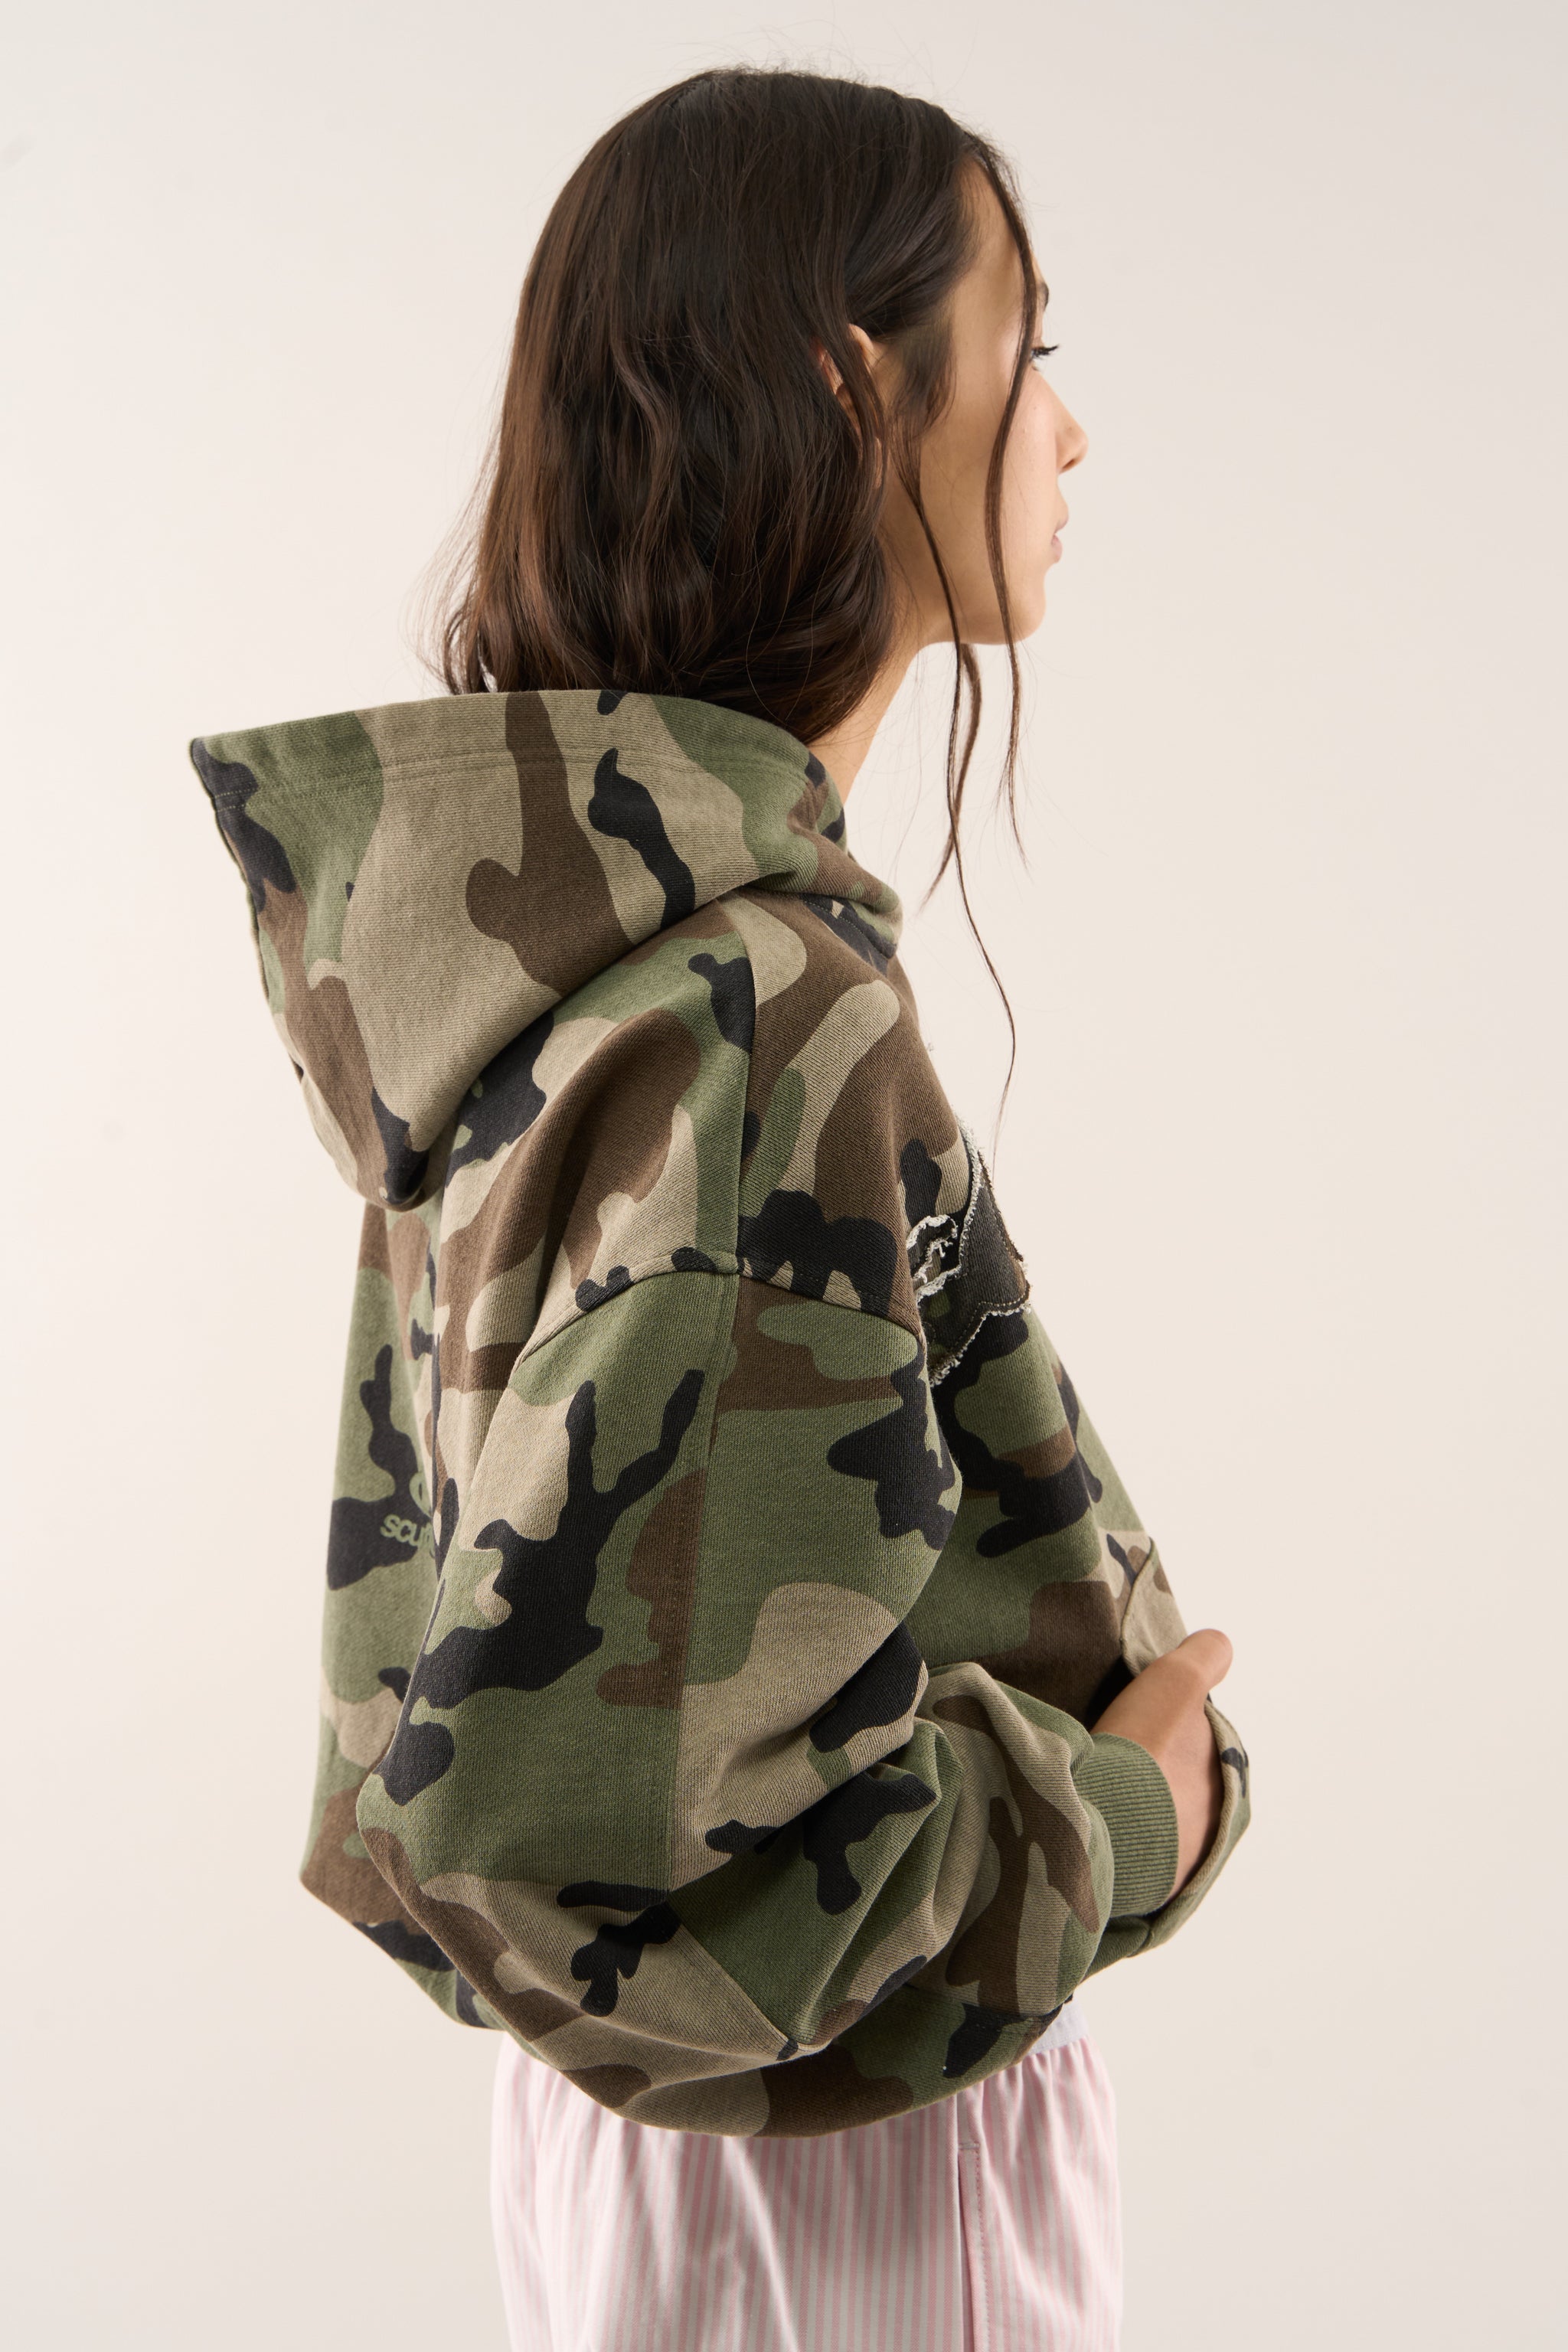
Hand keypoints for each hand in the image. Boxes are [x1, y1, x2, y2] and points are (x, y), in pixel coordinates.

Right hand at [1089, 1629, 1232, 1898]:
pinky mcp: (1134, 1893)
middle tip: (1111, 1749)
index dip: (1168, 1725)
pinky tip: (1087, 1814)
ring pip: (1149, 1820)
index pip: (1200, 1748)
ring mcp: (1173, 1870)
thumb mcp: (1176, 1683)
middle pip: (1177, 1784)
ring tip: (1094, 1782)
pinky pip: (1125, 1852)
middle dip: (1152, 1768)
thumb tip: (1219, 1646)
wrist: (1097, 1825)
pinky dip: (1111, 1833)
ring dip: (1130, 1803)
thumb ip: (1205, 1657)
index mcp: (1230, 1792)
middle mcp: (1212, 1838)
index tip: (1137, 1718)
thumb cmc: (1142, 1755)